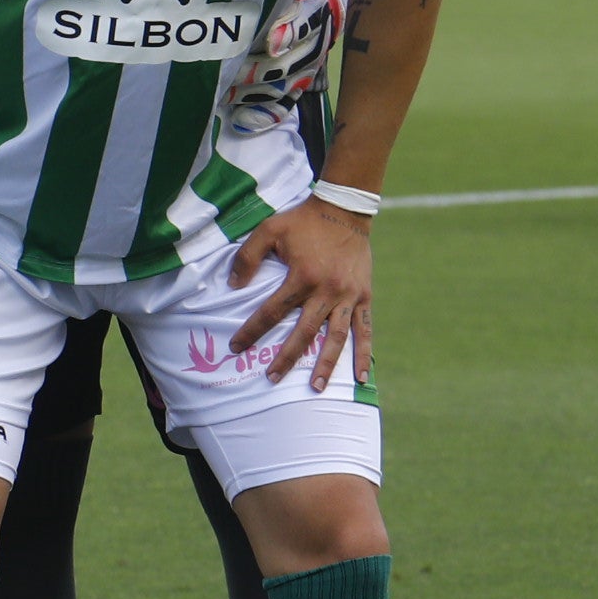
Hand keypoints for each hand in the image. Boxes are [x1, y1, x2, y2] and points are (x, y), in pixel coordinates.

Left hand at [228, 196, 373, 388]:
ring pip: (336, 337)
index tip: (236, 347)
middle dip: (286, 357)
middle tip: (271, 378)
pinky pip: (365, 330)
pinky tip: (362, 376)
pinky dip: (364, 354)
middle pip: (303, 332)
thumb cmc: (302, 221)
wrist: (344, 210)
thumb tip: (233, 286)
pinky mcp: (364, 297)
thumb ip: (247, 257)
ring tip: (316, 388)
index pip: (272, 312)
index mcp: (301, 277)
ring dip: (326, 364)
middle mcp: (326, 291)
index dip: (252, 331)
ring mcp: (348, 296)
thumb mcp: (268, 229)